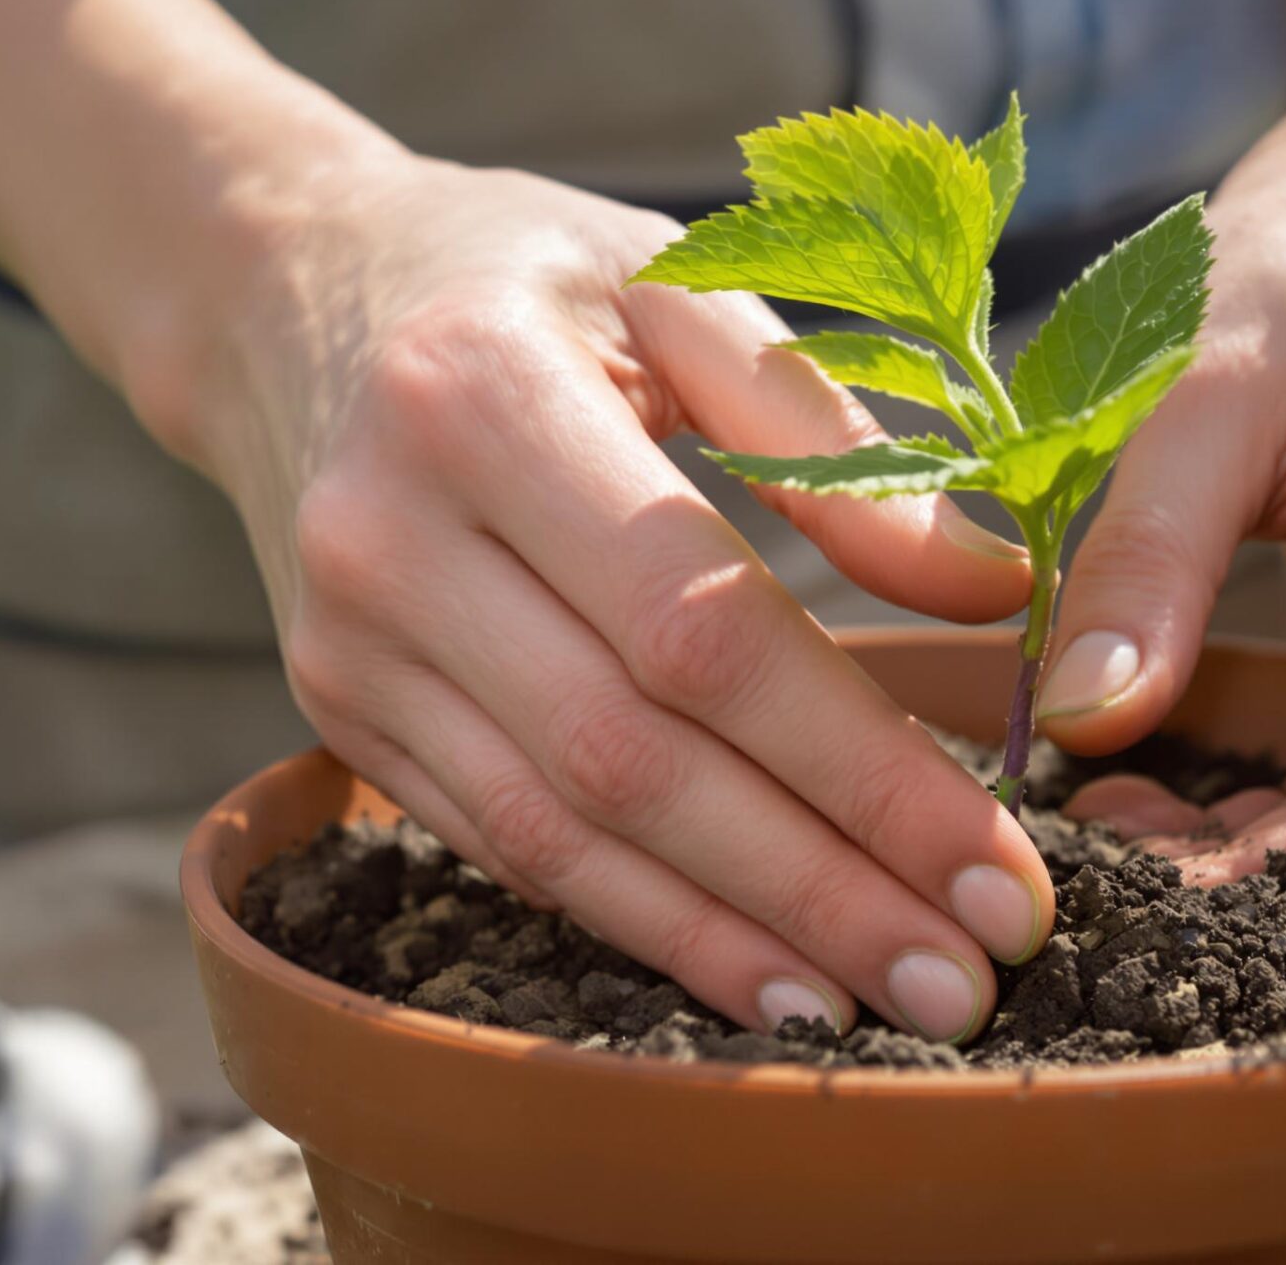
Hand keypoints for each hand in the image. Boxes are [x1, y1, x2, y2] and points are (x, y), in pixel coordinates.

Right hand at [164, 155, 1056, 1040]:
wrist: (287, 294)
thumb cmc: (527, 277)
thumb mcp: (678, 288)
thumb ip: (832, 433)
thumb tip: (993, 587)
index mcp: (483, 400)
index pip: (699, 625)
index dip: (856, 762)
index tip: (997, 859)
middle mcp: (391, 540)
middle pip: (633, 760)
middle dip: (819, 887)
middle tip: (973, 980)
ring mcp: (347, 648)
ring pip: (562, 836)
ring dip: (738, 938)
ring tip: (892, 1008)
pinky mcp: (342, 718)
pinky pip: (507, 849)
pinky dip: (642, 924)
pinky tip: (759, 979)